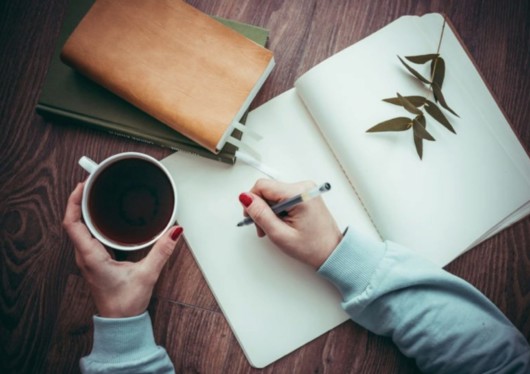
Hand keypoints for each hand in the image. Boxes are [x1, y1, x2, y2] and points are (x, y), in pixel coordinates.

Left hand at [63, 182, 182, 317]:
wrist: (120, 322)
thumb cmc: (125, 304)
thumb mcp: (147, 275)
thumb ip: (161, 252)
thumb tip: (174, 232)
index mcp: (91, 257)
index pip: (72, 223)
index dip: (74, 202)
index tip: (83, 186)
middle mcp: (85, 256)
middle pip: (73, 222)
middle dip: (79, 200)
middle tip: (92, 183)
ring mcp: (88, 259)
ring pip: (78, 229)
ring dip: (83, 210)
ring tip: (94, 194)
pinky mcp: (94, 261)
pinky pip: (86, 236)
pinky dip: (90, 221)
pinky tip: (102, 217)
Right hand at [239, 179, 341, 268]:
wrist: (332, 252)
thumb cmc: (312, 247)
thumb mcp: (280, 234)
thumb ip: (260, 214)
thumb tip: (245, 197)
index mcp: (298, 193)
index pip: (262, 186)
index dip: (251, 201)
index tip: (251, 217)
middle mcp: (303, 187)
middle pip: (267, 190)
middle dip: (261, 209)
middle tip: (263, 228)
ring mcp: (305, 190)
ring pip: (273, 195)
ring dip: (269, 212)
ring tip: (275, 229)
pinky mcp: (305, 195)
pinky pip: (282, 198)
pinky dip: (278, 211)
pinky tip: (281, 223)